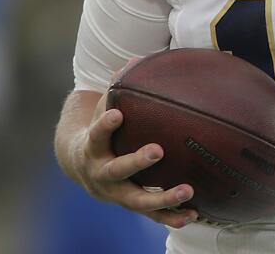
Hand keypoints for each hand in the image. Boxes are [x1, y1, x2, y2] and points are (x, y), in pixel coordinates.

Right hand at [66, 64, 197, 228]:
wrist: (81, 165)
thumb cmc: (101, 128)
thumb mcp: (104, 107)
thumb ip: (119, 86)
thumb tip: (138, 57)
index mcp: (93, 146)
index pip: (96, 134)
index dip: (105, 125)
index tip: (117, 114)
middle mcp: (101, 172)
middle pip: (116, 170)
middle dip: (135, 162)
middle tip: (157, 151)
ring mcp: (115, 193)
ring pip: (136, 201)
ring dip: (161, 198)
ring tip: (187, 190)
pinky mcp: (130, 204)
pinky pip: (151, 215)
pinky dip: (171, 216)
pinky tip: (194, 213)